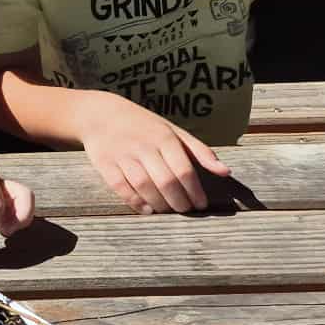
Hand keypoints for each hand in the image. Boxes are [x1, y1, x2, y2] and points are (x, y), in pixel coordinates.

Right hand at [78, 93, 228, 214]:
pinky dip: (136, 202)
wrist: (99, 114)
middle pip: (165, 181)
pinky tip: (147, 209)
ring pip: (144, 186)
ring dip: (160, 204)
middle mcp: (143, 146)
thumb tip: (225, 172)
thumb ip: (200, 152)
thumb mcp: (173, 132)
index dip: (195, 191)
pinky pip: (121, 188)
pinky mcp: (105, 164)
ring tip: (168, 210)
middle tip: (186, 210)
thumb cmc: (143, 126)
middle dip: (179, 201)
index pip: (184, 169)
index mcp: (164, 137)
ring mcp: (122, 155)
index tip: (201, 204)